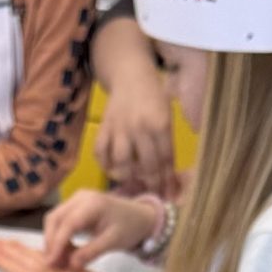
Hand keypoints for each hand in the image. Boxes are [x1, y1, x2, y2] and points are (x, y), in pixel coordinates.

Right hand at [41, 188, 157, 271]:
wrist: (139, 216)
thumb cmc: (129, 228)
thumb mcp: (112, 242)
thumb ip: (90, 253)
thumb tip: (70, 266)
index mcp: (93, 203)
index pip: (68, 223)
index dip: (57, 243)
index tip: (50, 263)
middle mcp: (80, 197)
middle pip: (55, 218)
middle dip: (50, 242)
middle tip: (50, 264)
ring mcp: (76, 199)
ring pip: (54, 219)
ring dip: (51, 239)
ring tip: (55, 260)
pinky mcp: (74, 205)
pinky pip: (60, 219)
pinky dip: (57, 235)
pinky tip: (61, 251)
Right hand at [96, 72, 175, 199]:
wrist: (130, 76)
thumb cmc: (154, 98)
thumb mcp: (168, 116)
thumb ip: (168, 144)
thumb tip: (171, 177)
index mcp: (160, 123)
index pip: (166, 159)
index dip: (168, 180)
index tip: (169, 194)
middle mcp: (139, 127)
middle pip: (146, 165)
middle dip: (152, 184)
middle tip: (154, 195)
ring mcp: (119, 128)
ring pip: (122, 162)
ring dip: (128, 177)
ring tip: (133, 184)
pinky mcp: (103, 128)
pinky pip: (101, 153)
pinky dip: (105, 165)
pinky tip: (113, 170)